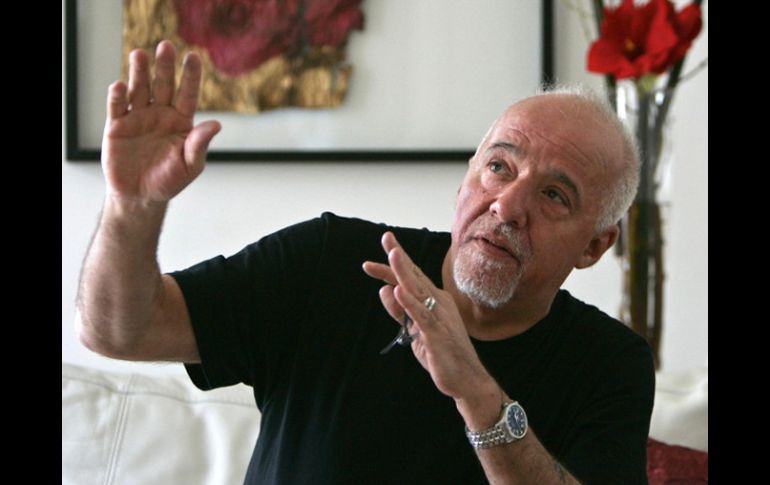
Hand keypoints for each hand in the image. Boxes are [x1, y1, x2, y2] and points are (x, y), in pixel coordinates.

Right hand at [101, 40, 220, 202]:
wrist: (141, 196)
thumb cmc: (170, 180)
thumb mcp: (190, 165)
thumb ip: (200, 144)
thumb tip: (217, 124)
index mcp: (181, 121)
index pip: (188, 94)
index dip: (191, 76)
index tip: (194, 57)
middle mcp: (160, 114)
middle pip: (163, 85)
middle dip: (164, 66)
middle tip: (166, 46)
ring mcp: (138, 117)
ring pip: (139, 89)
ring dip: (139, 72)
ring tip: (140, 54)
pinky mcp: (117, 126)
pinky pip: (117, 107)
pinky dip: (117, 96)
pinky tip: (120, 86)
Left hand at [363, 232, 496, 402]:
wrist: (468, 380)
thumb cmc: (442, 355)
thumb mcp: (415, 332)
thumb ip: (400, 312)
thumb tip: (384, 290)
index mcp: (435, 301)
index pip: (411, 278)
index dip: (394, 265)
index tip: (382, 249)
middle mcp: (439, 303)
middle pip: (414, 276)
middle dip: (399, 257)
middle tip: (386, 237)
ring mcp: (440, 317)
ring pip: (418, 290)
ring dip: (404, 272)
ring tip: (392, 254)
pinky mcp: (437, 334)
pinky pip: (422, 316)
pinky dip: (409, 303)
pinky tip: (397, 291)